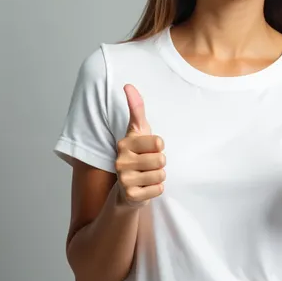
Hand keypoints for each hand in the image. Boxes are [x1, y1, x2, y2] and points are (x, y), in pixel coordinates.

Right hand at [115, 84, 165, 207]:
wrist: (127, 188)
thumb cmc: (137, 154)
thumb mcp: (139, 131)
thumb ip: (136, 109)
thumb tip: (128, 85)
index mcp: (124, 143)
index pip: (158, 143)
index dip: (159, 147)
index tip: (150, 149)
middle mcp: (121, 160)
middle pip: (161, 160)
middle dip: (160, 163)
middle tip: (149, 165)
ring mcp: (124, 179)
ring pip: (161, 175)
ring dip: (159, 176)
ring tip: (148, 176)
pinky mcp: (131, 195)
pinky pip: (158, 189)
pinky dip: (157, 189)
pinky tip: (146, 187)